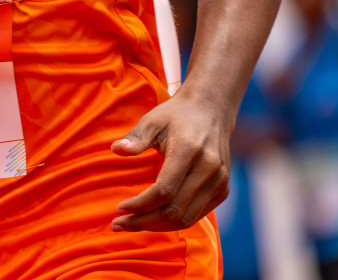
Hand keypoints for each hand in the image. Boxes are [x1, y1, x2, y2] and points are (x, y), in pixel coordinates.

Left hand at [110, 92, 230, 231]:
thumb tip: (115, 150)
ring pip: (187, 218)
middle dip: (144, 221)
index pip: (164, 190)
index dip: (140, 204)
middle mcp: (208, 169)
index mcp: (189, 151)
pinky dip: (174, 222)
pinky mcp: (223, 190)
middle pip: (174, 210)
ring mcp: (219, 182)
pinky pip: (197, 215)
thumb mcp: (152, 120)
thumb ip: (136, 138)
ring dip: (158, 226)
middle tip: (119, 224)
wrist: (210, 110)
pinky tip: (154, 220)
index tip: (119, 208)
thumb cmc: (175, 115)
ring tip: (133, 225)